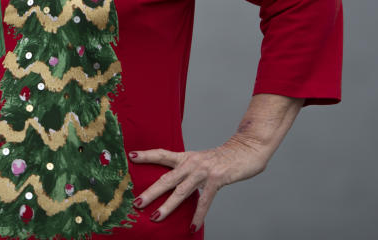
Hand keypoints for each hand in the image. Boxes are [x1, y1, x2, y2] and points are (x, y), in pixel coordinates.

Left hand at [129, 135, 271, 231]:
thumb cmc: (223, 158)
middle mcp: (192, 162)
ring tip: (155, 217)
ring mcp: (203, 171)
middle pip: (166, 178)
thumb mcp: (201, 160)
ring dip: (167, 206)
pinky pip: (204, 200)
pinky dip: (198, 215)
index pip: (162, 154)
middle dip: (150, 192)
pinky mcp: (217, 179)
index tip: (131, 156)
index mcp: (186, 157)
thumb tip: (173, 184)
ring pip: (181, 191)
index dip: (147, 155)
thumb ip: (187, 169)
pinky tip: (192, 226)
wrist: (246, 150)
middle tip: (136, 203)